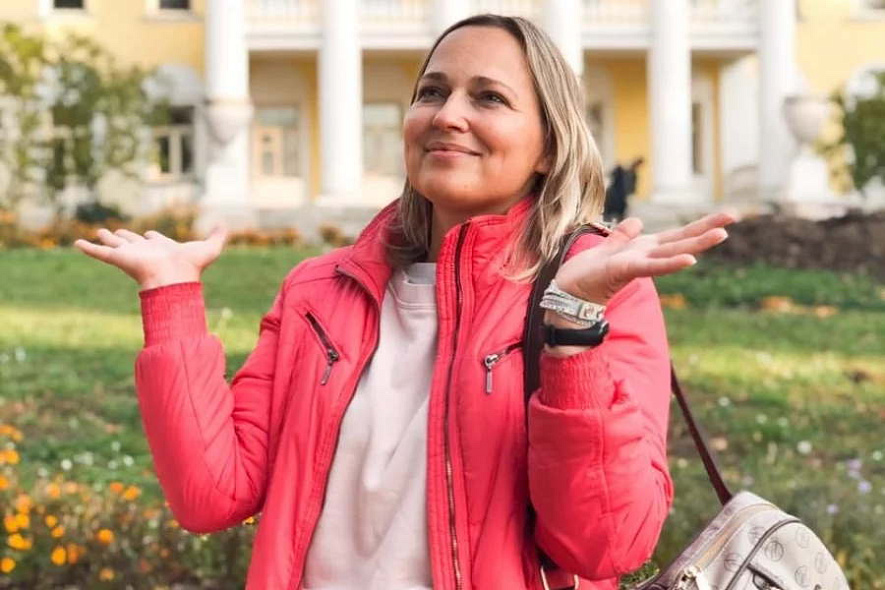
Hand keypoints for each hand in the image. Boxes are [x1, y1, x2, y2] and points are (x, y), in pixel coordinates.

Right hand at [73, 226, 228, 290]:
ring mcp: (131, 255)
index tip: (149, 235)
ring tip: (98, 232)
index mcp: (162, 248)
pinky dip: (87, 248)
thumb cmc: (192, 266)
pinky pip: (99, 253)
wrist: (174, 278)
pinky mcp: (119, 259)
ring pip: (115, 244)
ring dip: (107, 238)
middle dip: (126, 236)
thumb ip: (218, 236)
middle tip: (116, 232)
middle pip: (132, 241)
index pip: (154, 239)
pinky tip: (76, 244)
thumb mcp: (210, 247)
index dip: (153, 236)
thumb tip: (226, 224)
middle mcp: (145, 250)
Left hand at [553, 212, 737, 304]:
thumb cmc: (587, 274)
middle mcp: (645, 256)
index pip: (676, 235)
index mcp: (643, 249)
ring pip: (671, 252)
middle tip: (734, 217)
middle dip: (707, 229)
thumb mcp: (606, 248)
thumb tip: (637, 221)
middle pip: (681, 240)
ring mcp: (637, 264)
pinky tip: (690, 260)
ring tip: (721, 235)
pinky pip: (650, 266)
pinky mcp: (624, 270)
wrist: (567, 294)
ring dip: (696, 244)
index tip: (726, 215)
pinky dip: (670, 263)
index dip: (700, 225)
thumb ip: (622, 236)